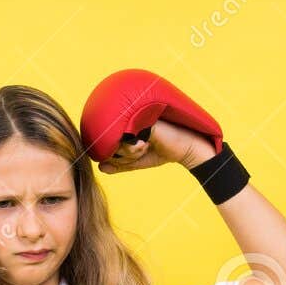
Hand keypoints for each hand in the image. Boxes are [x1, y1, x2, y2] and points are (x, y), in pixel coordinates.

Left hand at [98, 118, 216, 174]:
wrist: (185, 148)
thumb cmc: (163, 152)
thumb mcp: (138, 161)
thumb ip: (119, 164)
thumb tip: (100, 167)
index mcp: (125, 126)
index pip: (107, 145)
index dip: (116, 158)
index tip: (133, 157)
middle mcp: (126, 118)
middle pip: (108, 145)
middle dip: (123, 157)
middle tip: (142, 150)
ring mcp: (131, 116)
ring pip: (114, 144)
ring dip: (129, 154)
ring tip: (146, 146)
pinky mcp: (138, 119)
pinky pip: (124, 141)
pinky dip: (134, 149)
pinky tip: (148, 143)